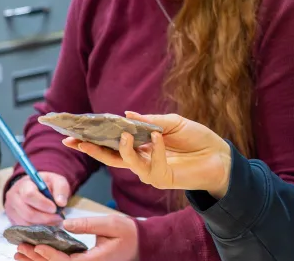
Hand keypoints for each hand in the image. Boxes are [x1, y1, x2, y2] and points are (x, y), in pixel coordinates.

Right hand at [4, 173, 69, 225]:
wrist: (34, 188)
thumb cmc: (46, 185)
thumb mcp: (56, 181)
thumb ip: (61, 189)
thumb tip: (61, 203)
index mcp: (24, 184)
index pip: (29, 195)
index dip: (42, 204)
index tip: (55, 208)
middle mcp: (14, 197)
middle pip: (27, 213)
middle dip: (45, 218)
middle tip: (58, 218)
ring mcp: (11, 210)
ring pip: (26, 223)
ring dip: (42, 225)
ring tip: (53, 221)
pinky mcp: (12, 220)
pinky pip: (24, 229)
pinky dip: (37, 229)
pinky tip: (46, 224)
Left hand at [13, 215, 137, 260]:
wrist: (141, 244)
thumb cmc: (128, 233)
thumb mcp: (111, 224)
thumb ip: (88, 224)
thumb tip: (66, 225)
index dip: (51, 256)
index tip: (37, 246)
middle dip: (37, 260)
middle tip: (20, 249)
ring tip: (19, 254)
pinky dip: (46, 260)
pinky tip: (33, 256)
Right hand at [63, 111, 232, 198]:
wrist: (220, 156)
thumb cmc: (197, 139)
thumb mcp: (172, 123)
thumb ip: (149, 121)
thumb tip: (125, 115)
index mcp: (139, 145)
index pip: (110, 141)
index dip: (93, 136)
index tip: (73, 129)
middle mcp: (140, 159)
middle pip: (108, 156)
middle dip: (89, 148)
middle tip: (72, 139)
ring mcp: (149, 171)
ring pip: (126, 163)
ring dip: (122, 149)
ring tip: (123, 134)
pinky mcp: (161, 178)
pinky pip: (151, 165)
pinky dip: (154, 150)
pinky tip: (159, 138)